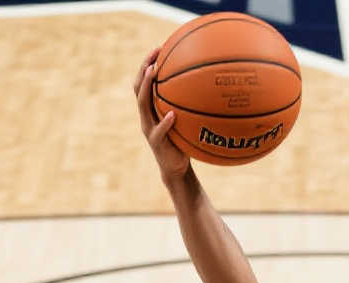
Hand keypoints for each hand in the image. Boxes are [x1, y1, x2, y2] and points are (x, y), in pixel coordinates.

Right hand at [133, 50, 191, 180]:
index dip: (147, 65)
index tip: (158, 48)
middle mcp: (146, 116)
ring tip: (154, 72)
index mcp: (151, 109)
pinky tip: (173, 115)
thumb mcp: (186, 120)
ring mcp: (149, 129)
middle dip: (143, 69)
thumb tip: (211, 85)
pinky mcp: (157, 143)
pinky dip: (165, 122)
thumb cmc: (183, 140)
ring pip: (142, 104)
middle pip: (138, 88)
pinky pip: (159, 131)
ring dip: (147, 87)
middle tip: (153, 54)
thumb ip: (189, 105)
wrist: (176, 168)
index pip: (144, 82)